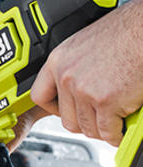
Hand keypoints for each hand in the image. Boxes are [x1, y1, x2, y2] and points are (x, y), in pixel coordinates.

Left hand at [31, 0, 142, 146]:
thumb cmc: (126, 31)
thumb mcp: (87, 45)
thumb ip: (76, 68)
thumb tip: (75, 88)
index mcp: (58, 61)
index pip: (40, 96)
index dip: (53, 108)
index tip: (63, 111)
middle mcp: (67, 77)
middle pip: (66, 118)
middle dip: (84, 122)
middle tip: (98, 118)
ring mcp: (85, 91)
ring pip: (87, 127)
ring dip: (101, 129)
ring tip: (113, 120)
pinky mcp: (106, 102)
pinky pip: (107, 131)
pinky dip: (116, 134)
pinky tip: (122, 127)